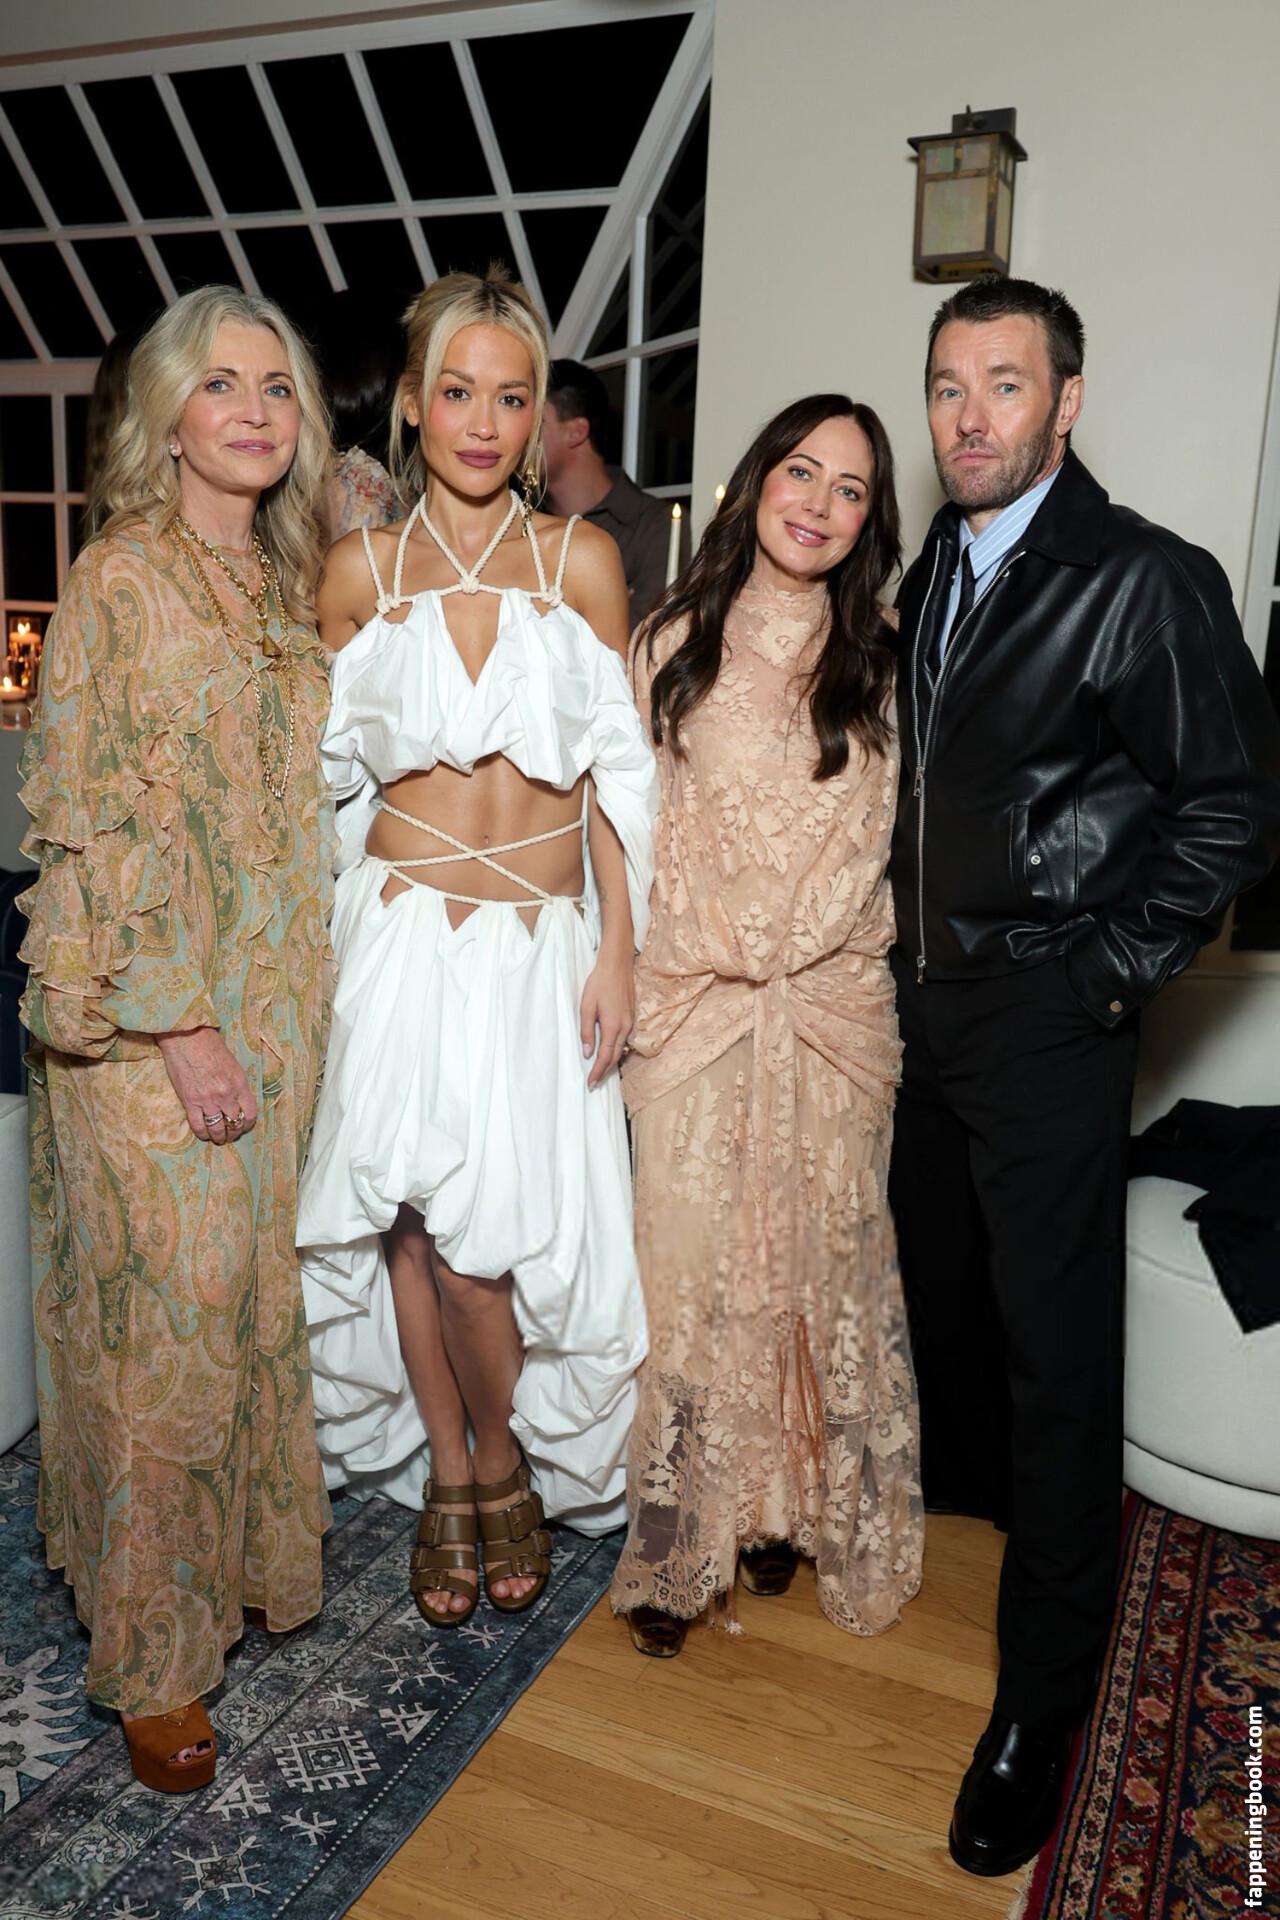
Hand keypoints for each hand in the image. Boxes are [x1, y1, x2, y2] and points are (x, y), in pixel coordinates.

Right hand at [156, 1027, 257, 1144]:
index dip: (248, 1124)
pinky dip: (202, 1133)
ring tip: (218, 1138)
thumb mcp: (233, 1064)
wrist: (187, 1037)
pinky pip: (198, 1126)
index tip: (244, 1126)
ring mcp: (208, 1100)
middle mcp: (226, 1095)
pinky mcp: (190, 1102)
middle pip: (234, 1124)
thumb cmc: (209, 1046)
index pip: (250, 1113)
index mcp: (240, 1084)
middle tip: (230, 1135)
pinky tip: (204, 1134)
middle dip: (234, 1133)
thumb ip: (236, 1084)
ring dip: (219, 1137)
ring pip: (217, 1129)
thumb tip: (237, 1101)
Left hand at [579, 945, 635, 1090]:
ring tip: (600, 1073)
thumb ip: (587, 1031)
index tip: (591, 1084)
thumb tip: (588, 1052)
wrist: (618, 965)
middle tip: (594, 1083)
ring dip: (610, 1064)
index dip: (598, 1072)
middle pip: (615, 1057)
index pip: (605, 1057)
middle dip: (604, 1072)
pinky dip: (615, 1052)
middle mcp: (624, 1028)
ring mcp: (630, 1023)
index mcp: (613, 1027)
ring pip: (620, 1050)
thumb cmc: (600, 983)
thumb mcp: (587, 1006)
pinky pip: (624, 1041)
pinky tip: (608, 1054)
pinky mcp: (630, 1018)